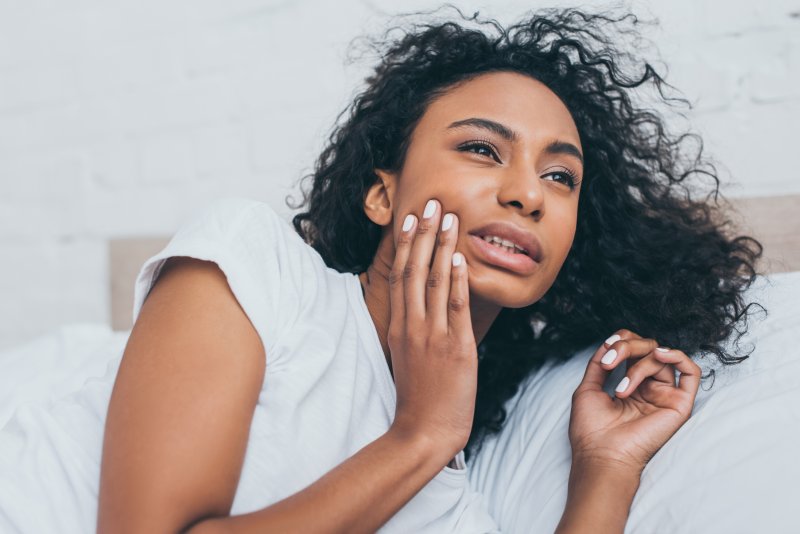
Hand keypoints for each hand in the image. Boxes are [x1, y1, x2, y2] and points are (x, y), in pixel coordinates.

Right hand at [387, 198, 476, 458]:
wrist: (424, 430)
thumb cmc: (419, 396)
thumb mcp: (407, 356)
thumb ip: (412, 328)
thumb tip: (419, 305)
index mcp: (400, 326)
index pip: (401, 275)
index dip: (406, 244)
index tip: (410, 217)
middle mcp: (413, 325)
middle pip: (415, 270)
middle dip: (422, 234)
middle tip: (430, 203)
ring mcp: (432, 335)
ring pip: (435, 282)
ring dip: (442, 247)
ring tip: (448, 218)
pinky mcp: (455, 347)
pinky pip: (456, 307)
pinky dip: (457, 280)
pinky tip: (460, 257)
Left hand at [568, 329, 701, 474]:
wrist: (600, 455)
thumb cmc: (591, 430)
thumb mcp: (588, 388)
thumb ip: (599, 362)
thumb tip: (610, 341)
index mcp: (630, 385)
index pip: (634, 349)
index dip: (621, 341)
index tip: (605, 351)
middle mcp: (649, 388)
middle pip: (648, 348)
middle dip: (627, 348)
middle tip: (609, 362)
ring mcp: (664, 396)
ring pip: (661, 358)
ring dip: (637, 364)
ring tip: (620, 390)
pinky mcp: (679, 405)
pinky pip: (692, 374)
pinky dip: (678, 357)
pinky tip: (660, 354)